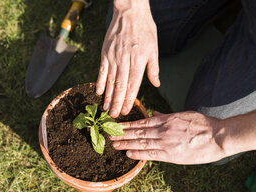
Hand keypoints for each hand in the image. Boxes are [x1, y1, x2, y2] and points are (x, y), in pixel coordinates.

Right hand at [96, 0, 159, 117]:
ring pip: (110, 81)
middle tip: (114, 116)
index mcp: (139, 60)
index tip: (126, 111)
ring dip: (108, 97)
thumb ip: (153, 68)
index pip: (134, 84)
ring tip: (106, 109)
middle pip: (120, 86)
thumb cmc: (145, 29)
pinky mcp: (105, 53)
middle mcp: (125, 60)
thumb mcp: (154, 47)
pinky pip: (102, 71)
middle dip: (117, 103)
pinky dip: (100, 82)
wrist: (129, 12)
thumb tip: (156, 84)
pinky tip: (99, 93)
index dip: (129, 99)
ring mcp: (113, 57)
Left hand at [110, 111, 227, 163]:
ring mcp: (166, 142)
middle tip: (108, 135)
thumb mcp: (183, 114)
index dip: (127, 124)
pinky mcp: (171, 154)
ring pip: (141, 142)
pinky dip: (139, 153)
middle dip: (122, 133)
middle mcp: (162, 130)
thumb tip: (154, 112)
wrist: (218, 136)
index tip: (116, 125)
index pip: (141, 121)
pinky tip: (128, 153)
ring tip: (113, 144)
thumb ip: (166, 115)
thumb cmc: (203, 124)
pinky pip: (151, 154)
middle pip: (137, 131)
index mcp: (166, 119)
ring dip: (126, 143)